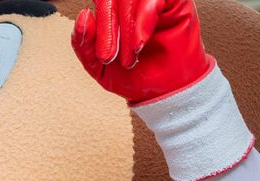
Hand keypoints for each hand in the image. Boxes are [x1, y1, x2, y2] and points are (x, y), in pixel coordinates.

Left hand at [71, 0, 211, 103]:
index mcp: (113, 13)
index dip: (98, 26)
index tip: (103, 57)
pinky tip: (141, 43)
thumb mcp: (100, 67)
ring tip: (132, 54)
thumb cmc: (136, 77)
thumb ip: (84, 44)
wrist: (167, 92)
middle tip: (111, 56)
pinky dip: (144, 20)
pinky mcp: (175, 0)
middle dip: (108, 27)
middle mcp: (133, 2)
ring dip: (127, 27)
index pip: (100, 3)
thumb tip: (83, 15)